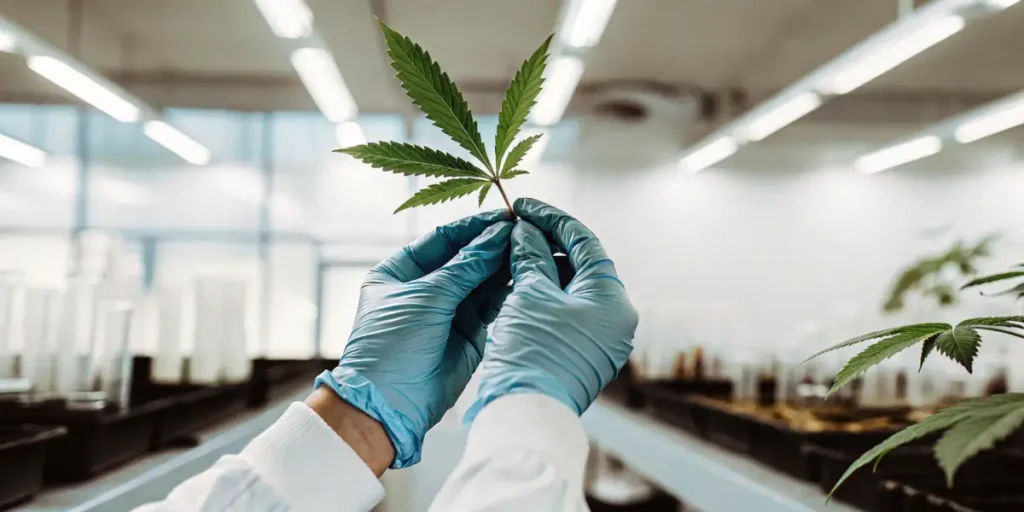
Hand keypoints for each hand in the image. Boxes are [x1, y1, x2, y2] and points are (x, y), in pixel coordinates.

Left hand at [315, 210, 512, 467]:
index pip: (444, 238)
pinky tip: (526, 275)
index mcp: (400, 271)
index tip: (506, 215)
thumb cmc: (393, 345)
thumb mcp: (428, 296)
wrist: (390, 405)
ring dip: (504, 266)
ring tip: (531, 249)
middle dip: (494, 245)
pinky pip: (492, 304)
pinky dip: (507, 291)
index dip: (475, 226)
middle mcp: (425, 287)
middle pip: (466, 257)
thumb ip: (467, 265)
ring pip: (482, 280)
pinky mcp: (469, 332)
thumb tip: (498, 234)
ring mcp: (448, 310)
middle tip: (527, 230)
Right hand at [466, 198, 637, 420]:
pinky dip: (540, 295)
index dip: (550, 218)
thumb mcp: (530, 294)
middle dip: (545, 243)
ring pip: (569, 289)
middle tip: (512, 228)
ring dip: (540, 269)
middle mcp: (614, 320)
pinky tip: (513, 284)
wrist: (525, 415)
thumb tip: (525, 230)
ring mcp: (598, 340)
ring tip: (507, 254)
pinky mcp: (578, 355)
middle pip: (580, 265)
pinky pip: (563, 313)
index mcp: (613, 299)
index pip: (584, 242)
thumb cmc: (533, 352)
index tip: (522, 205)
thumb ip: (530, 255)